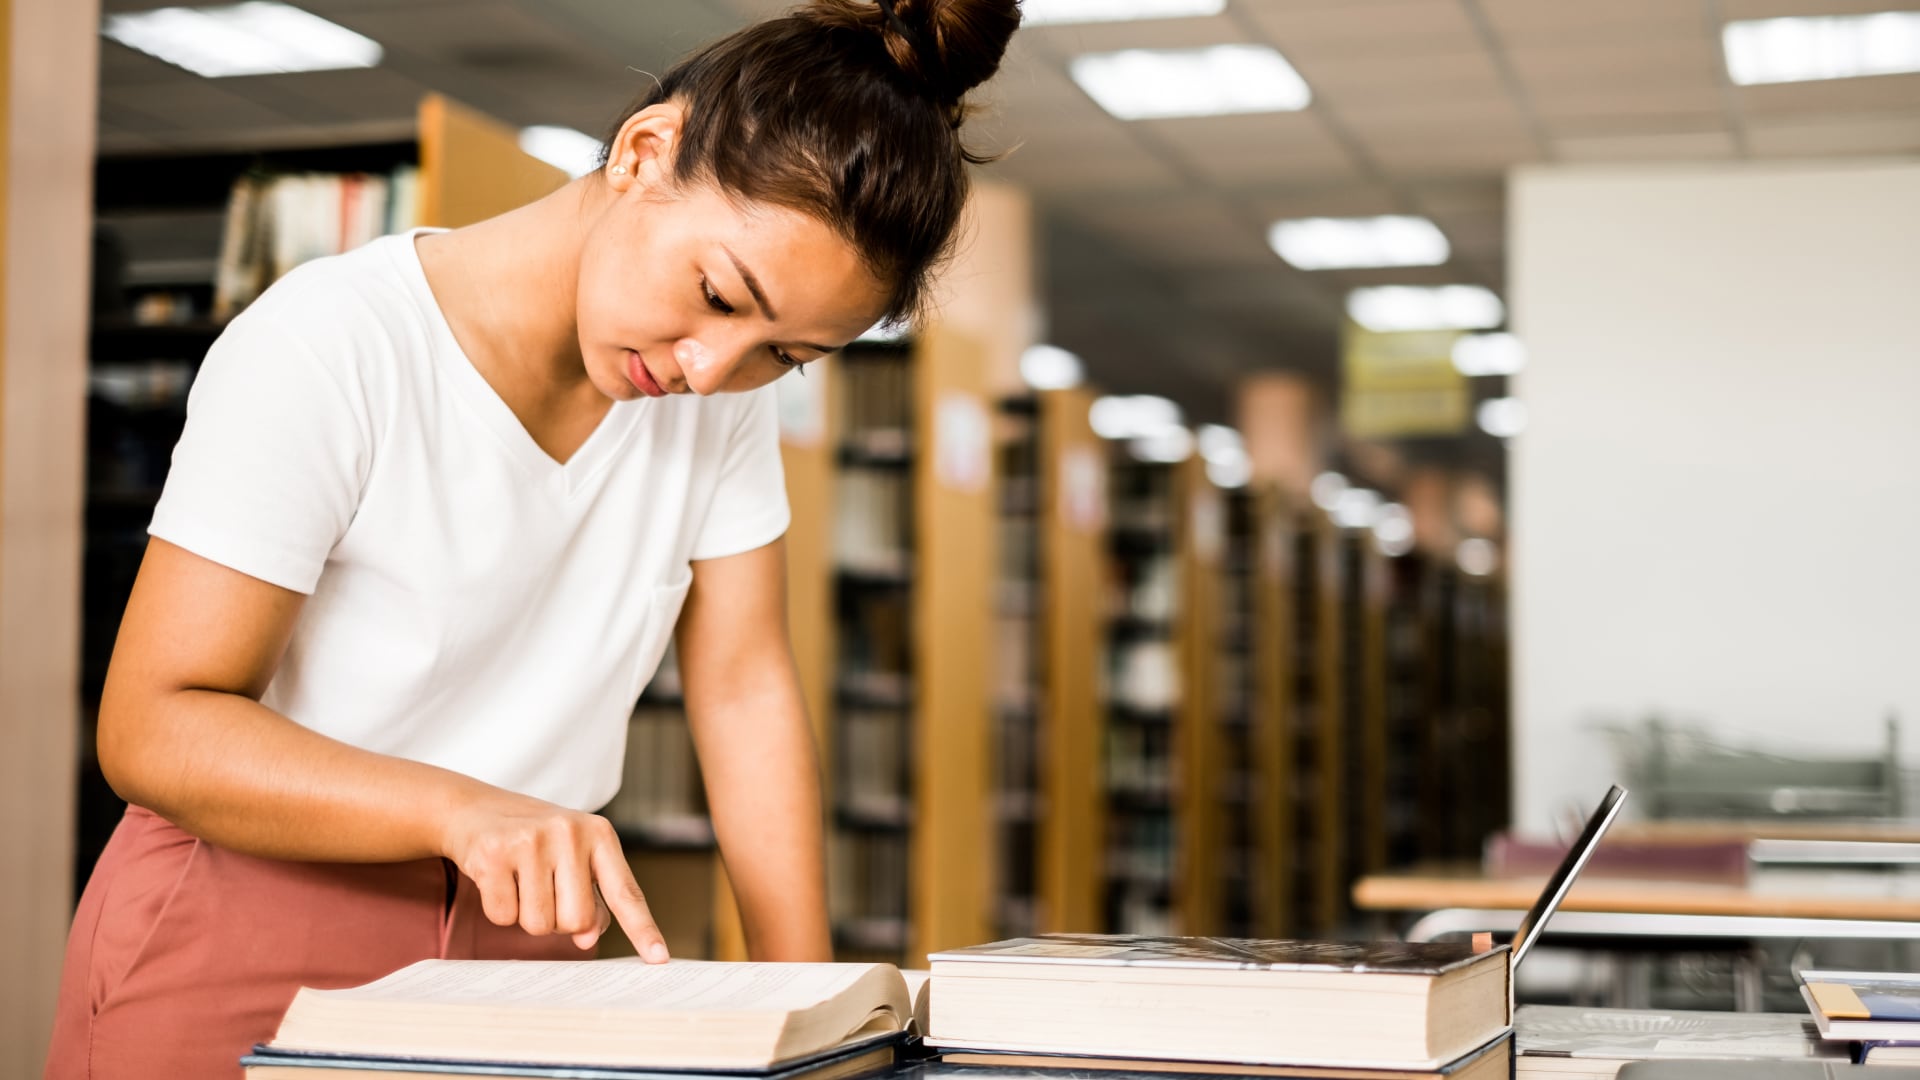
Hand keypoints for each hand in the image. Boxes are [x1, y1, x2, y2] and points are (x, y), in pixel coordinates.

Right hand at [439, 787, 667, 959]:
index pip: (626, 892)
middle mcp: (570, 833)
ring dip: (526, 914)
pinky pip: (503, 917)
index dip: (643, 929)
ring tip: (519, 880)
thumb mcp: (573, 856)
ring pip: (539, 924)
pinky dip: (499, 908)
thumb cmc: (532, 839)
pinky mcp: (494, 854)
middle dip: (558, 920)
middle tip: (543, 888)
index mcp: (599, 834)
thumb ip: (591, 896)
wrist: (473, 808)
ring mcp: (531, 841)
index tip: (659, 958)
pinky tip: (497, 878)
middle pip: (576, 921)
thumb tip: (589, 937)